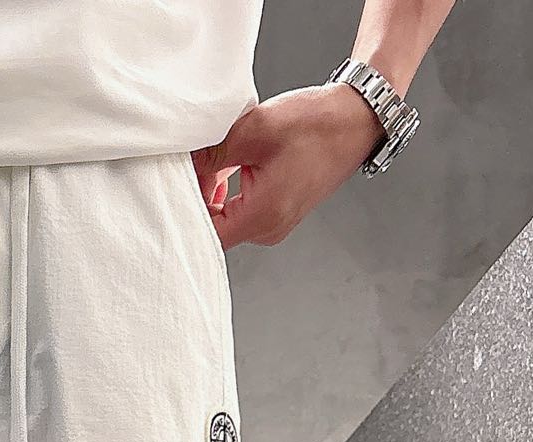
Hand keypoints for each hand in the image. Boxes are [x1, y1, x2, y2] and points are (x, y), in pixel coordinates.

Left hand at [192, 83, 385, 250]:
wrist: (356, 119)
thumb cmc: (316, 124)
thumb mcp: (253, 129)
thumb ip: (212, 152)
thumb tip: (183, 163)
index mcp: (262, 217)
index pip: (204, 232)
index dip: (184, 206)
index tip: (175, 180)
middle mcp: (268, 230)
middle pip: (213, 226)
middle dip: (197, 196)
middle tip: (191, 162)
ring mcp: (274, 224)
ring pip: (225, 216)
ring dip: (212, 190)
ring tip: (214, 157)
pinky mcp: (278, 212)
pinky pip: (241, 209)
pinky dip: (228, 190)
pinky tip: (228, 165)